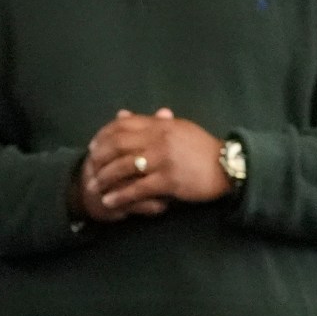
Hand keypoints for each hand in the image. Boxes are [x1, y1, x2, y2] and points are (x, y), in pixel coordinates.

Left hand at [79, 109, 227, 218]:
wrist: (227, 165)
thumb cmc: (202, 148)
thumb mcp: (177, 128)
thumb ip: (148, 122)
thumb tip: (122, 114)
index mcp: (160, 124)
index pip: (122, 125)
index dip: (103, 136)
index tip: (92, 147)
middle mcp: (159, 139)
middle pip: (118, 145)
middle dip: (99, 158)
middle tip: (89, 169)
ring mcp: (163, 159)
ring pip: (124, 167)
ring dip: (106, 179)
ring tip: (95, 188)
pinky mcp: (169, 180)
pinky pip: (137, 188)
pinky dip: (121, 196)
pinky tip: (111, 202)